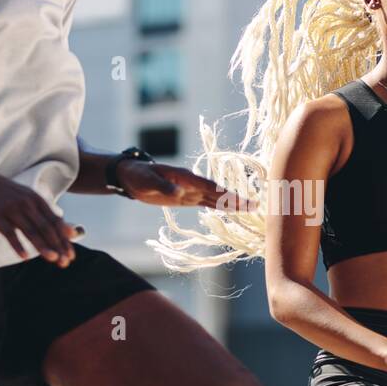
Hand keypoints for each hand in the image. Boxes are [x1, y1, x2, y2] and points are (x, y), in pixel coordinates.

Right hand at [0, 169, 82, 266]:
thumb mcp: (29, 199)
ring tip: (53, 258)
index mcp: (37, 200)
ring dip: (42, 246)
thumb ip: (47, 215)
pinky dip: (17, 245)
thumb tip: (68, 231)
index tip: (71, 256)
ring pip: (30, 231)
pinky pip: (9, 233)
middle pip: (46, 228)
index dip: (64, 240)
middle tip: (65, 262)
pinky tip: (24, 257)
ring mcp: (12, 210)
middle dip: (57, 246)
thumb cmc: (8, 195)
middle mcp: (27, 204)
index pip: (55, 223)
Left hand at [117, 160, 255, 211]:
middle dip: (236, 199)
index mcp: (185, 177)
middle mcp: (192, 183)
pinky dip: (220, 206)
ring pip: (215, 198)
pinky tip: (231, 210)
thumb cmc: (138, 175)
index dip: (225, 193)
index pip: (209, 186)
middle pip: (218, 192)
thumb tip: (179, 193)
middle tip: (255, 205)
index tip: (240, 199)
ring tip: (251, 207)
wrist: (131, 175)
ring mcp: (190, 190)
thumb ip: (163, 186)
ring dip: (232, 203)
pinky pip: (207, 203)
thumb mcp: (147, 182)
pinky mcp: (186, 198)